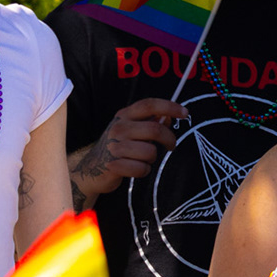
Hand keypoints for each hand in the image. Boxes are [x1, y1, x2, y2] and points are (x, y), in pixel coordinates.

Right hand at [71, 98, 188, 200]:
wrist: (91, 169)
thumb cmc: (118, 147)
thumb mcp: (132, 130)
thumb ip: (150, 122)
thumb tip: (168, 115)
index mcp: (124, 115)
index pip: (149, 105)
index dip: (169, 107)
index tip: (185, 113)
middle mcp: (118, 128)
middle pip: (155, 129)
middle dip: (169, 139)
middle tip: (171, 146)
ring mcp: (114, 146)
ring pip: (150, 152)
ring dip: (151, 159)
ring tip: (142, 159)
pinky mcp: (113, 164)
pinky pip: (141, 169)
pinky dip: (142, 171)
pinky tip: (133, 168)